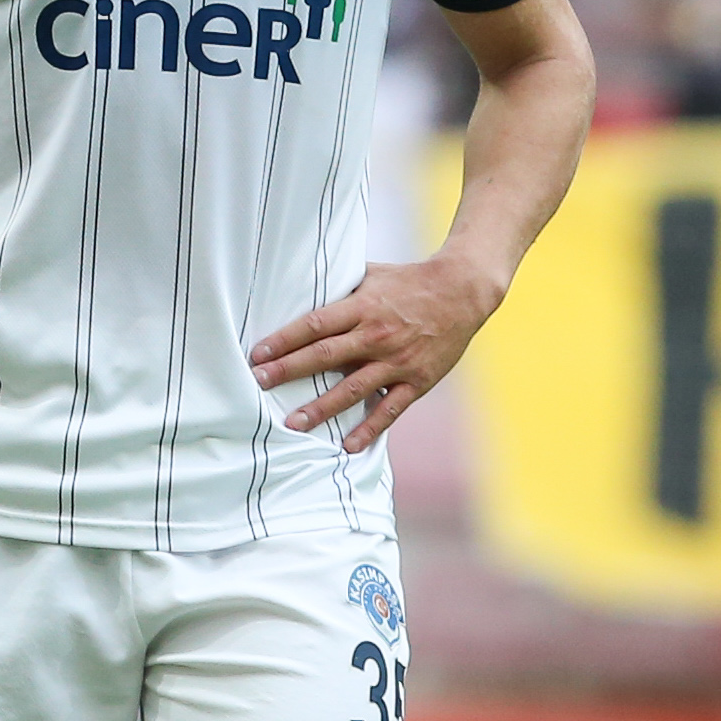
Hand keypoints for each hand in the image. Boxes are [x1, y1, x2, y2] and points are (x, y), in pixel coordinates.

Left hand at [247, 253, 504, 453]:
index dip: (284, 340)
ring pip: (353, 389)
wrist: (462, 291)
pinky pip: (390, 409)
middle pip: (325, 355)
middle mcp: (376, 335)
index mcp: (362, 307)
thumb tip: (301, 284)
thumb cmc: (410, 281)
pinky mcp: (417, 381)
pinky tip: (348, 446)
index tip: (257, 354)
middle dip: (289, 371)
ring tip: (292, 423)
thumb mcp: (372, 274)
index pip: (315, 324)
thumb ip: (340, 286)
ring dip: (321, 408)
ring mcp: (397, 360)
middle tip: (258, 384)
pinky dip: (369, 429)